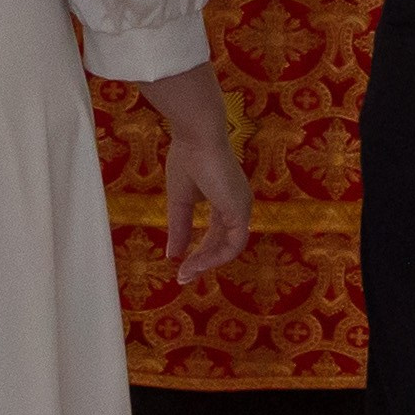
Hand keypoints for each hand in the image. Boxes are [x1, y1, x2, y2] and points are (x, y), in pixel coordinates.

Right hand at [164, 101, 251, 286]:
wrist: (196, 136)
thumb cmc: (187, 158)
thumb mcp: (180, 200)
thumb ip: (180, 228)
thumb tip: (172, 255)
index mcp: (225, 199)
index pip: (216, 233)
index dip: (199, 251)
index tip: (180, 266)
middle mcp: (237, 205)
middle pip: (222, 243)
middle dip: (202, 262)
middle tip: (182, 277)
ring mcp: (241, 207)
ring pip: (228, 247)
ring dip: (206, 262)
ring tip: (186, 273)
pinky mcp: (241, 210)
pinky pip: (232, 245)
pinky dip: (215, 257)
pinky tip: (195, 263)